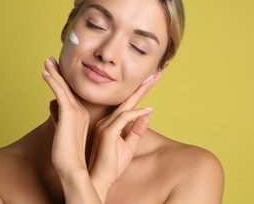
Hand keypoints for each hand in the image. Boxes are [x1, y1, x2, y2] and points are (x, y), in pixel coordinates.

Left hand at [42, 57, 89, 175]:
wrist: (73, 169)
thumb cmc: (67, 155)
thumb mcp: (61, 131)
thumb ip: (58, 117)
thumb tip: (51, 105)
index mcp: (80, 115)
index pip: (70, 93)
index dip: (62, 80)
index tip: (56, 69)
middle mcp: (80, 110)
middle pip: (67, 87)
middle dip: (59, 72)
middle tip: (51, 59)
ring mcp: (75, 111)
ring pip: (63, 87)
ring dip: (54, 72)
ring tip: (47, 61)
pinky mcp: (69, 113)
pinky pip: (59, 92)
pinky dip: (52, 81)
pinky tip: (45, 74)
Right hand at [88, 75, 154, 196]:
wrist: (100, 180)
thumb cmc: (111, 165)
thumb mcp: (129, 146)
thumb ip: (136, 131)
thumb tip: (147, 115)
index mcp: (110, 123)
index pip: (127, 105)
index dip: (139, 93)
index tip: (150, 81)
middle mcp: (107, 121)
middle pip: (126, 100)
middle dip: (141, 87)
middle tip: (154, 74)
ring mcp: (105, 126)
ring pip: (125, 105)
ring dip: (140, 93)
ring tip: (152, 80)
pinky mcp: (107, 133)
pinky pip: (124, 119)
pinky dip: (136, 113)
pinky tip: (148, 110)